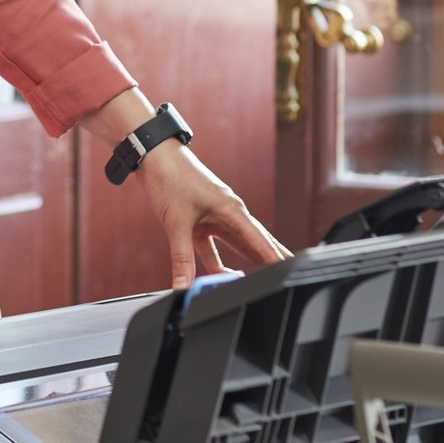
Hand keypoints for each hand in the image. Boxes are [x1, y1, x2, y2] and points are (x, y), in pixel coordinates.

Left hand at [138, 141, 290, 287]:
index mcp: (232, 211)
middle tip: (288, 278)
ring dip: (248, 262)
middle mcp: (229, 214)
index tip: (290, 273)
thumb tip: (182, 286)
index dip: (275, 259)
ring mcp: (214, 217)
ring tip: (264, 279)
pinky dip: (217, 263)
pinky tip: (222, 277)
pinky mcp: (199, 222)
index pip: (260, 241)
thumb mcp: (176, 222)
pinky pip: (214, 248)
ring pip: (237, 245)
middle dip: (271, 260)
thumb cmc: (170, 178)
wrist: (154, 156)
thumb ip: (181, 257)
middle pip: (255, 243)